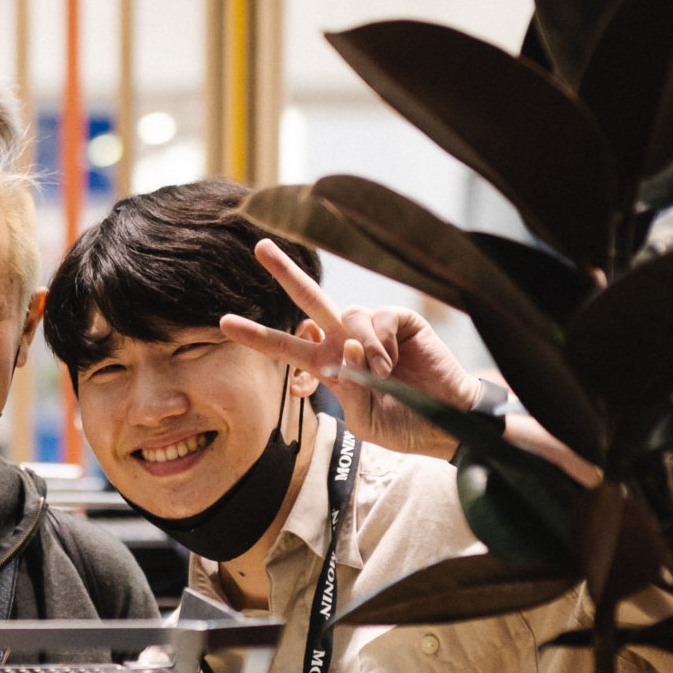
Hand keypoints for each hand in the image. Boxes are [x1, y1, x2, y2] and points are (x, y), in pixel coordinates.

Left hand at [220, 240, 482, 460]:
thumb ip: (347, 391)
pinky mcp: (400, 321)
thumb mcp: (365, 421)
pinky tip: (395, 361)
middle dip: (285, 273)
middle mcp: (344, 341)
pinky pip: (378, 318)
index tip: (225, 322)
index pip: (285, 347)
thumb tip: (344, 350)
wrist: (446, 421)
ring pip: (347, 314)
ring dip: (360, 346)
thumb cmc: (403, 425)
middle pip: (308, 301)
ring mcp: (372, 329)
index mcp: (328, 367)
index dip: (257, 335)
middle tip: (259, 247)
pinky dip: (382, 341)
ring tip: (382, 374)